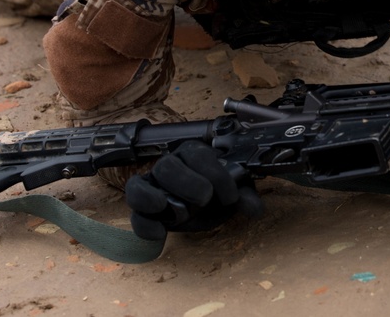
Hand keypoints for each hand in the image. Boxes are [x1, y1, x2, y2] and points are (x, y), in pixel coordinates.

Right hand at [125, 140, 263, 240]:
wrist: (205, 207)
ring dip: (151, 197)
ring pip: (138, 185)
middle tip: (204, 198)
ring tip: (167, 207)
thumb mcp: (233, 192)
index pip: (198, 155)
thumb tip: (255, 208)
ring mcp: (152, 187)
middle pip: (166, 166)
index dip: (215, 174)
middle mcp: (169, 166)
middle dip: (186, 182)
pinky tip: (162, 233)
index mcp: (193, 155)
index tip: (231, 196)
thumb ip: (244, 196)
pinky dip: (145, 225)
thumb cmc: (218, 192)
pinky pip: (135, 215)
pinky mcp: (144, 211)